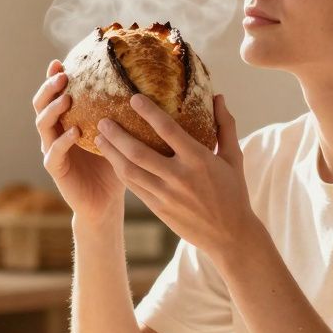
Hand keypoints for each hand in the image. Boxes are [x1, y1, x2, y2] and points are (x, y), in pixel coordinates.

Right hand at [33, 60, 123, 219]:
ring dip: (53, 109)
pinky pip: (54, 152)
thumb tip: (143, 86)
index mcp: (67, 121)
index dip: (53, 78)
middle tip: (62, 76)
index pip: (55, 95)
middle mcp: (55, 133)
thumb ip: (119, 114)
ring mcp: (52, 150)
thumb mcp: (118, 135)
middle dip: (49, 88)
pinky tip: (75, 132)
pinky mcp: (56, 169)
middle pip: (41, 105)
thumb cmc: (113, 165)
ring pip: (43, 125)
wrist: (106, 201)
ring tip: (66, 98)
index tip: (60, 62)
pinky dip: (62, 141)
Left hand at [96, 93, 259, 255]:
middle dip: (117, 135)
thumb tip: (218, 96)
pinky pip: (134, 187)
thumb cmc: (234, 192)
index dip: (149, 112)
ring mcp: (166, 195)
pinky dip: (120, 172)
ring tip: (99, 137)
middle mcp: (179, 177)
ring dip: (112, 153)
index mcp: (199, 160)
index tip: (133, 98)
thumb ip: (225, 126)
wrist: (230, 236)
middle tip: (103, 119)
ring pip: (131, 171)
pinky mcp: (158, 209)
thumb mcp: (233, 158)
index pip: (168, 130)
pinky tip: (112, 160)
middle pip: (139, 152)